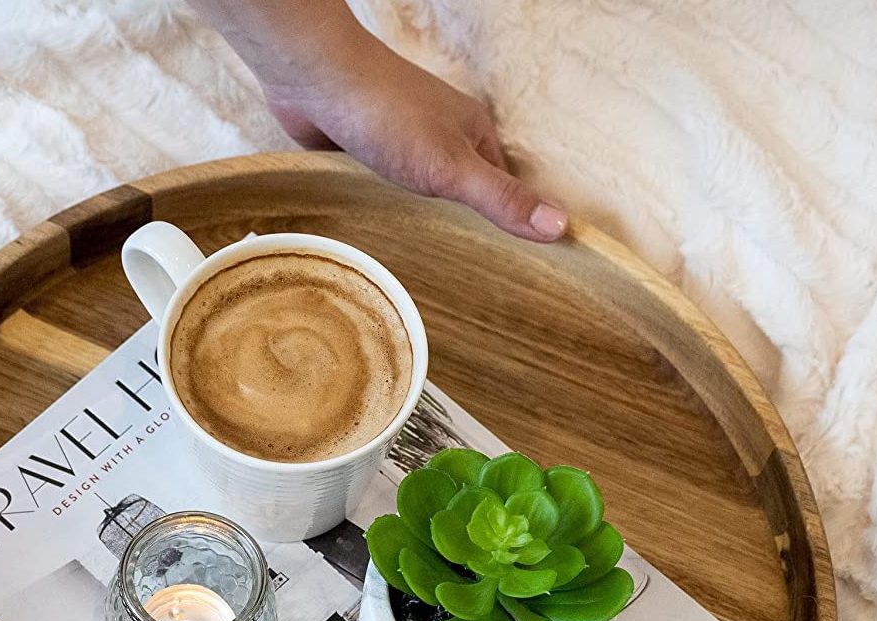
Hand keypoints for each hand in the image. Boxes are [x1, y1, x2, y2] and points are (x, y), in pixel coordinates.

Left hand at [207, 3, 566, 241]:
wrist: (316, 81)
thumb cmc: (389, 116)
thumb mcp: (453, 167)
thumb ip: (500, 199)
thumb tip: (560, 226)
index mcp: (473, 134)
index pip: (504, 189)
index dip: (509, 226)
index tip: (514, 272)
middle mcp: (442, 137)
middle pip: (464, 193)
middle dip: (465, 230)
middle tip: (469, 283)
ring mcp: (402, 145)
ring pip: (423, 196)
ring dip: (423, 224)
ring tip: (429, 274)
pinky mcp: (366, 155)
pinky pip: (386, 193)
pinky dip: (389, 214)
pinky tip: (386, 243)